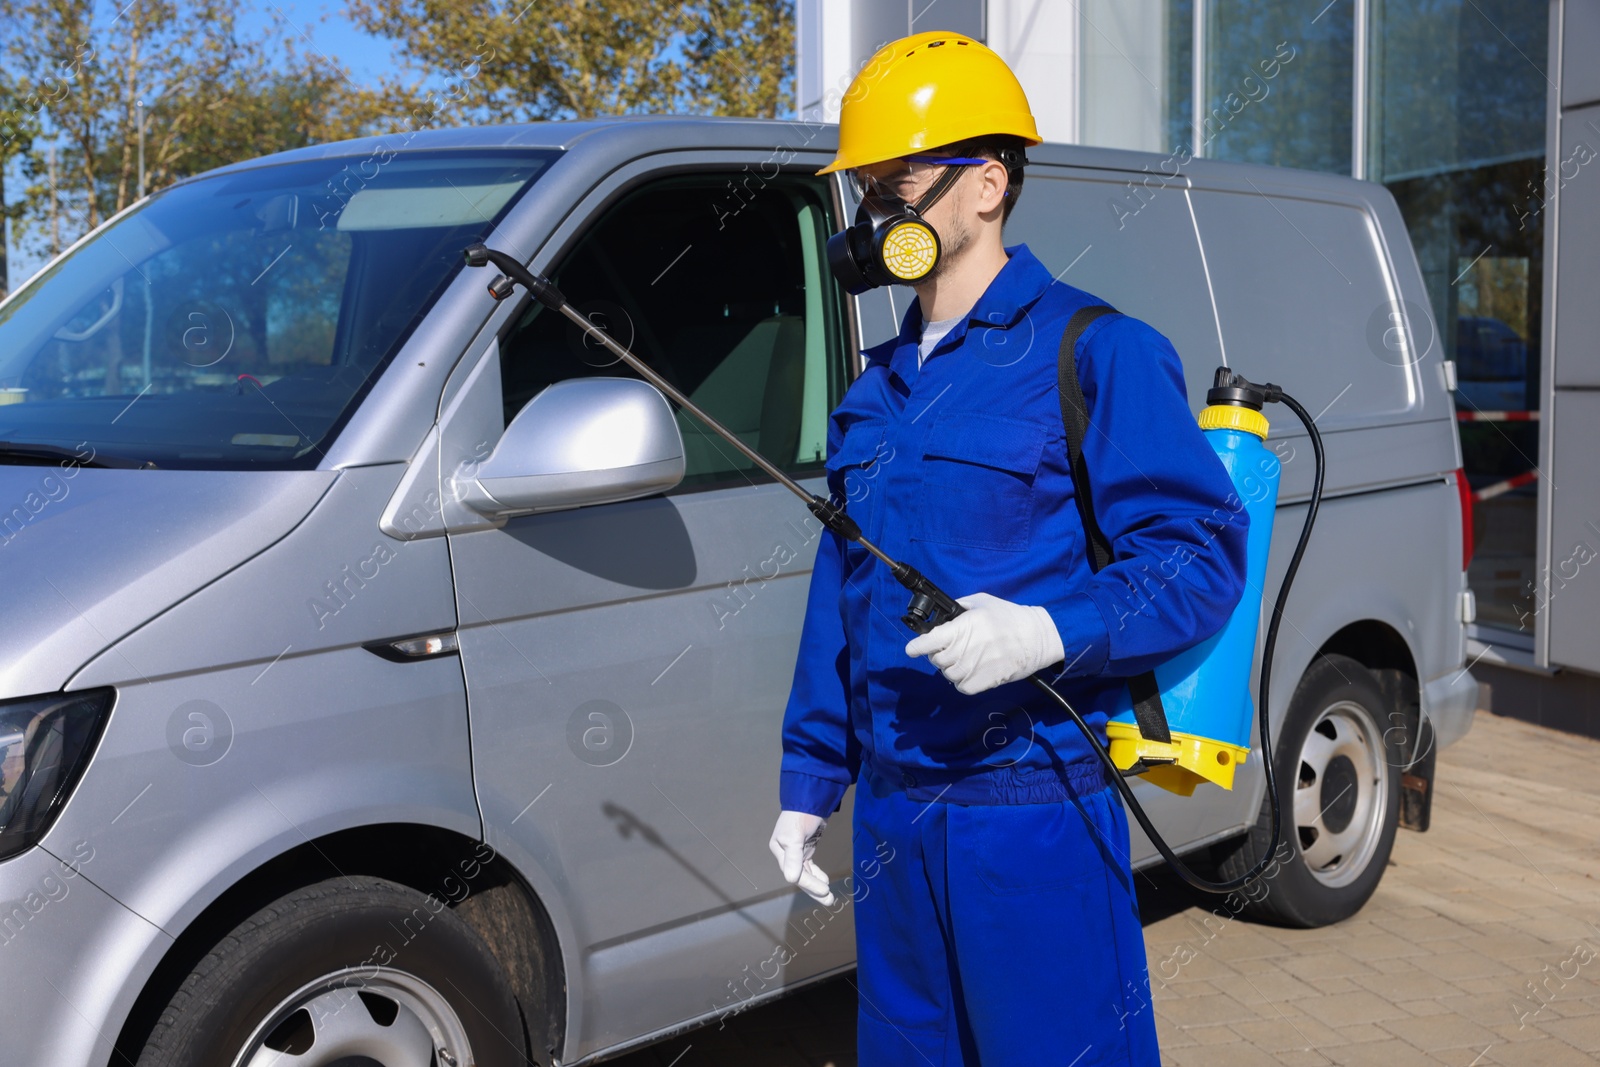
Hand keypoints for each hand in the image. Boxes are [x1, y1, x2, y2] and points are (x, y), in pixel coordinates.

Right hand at [768, 810, 834, 905]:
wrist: (810, 799)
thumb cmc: (800, 816)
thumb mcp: (795, 836)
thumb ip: (793, 858)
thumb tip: (791, 879)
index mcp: (780, 850)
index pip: (794, 872)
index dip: (809, 884)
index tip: (825, 890)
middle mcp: (786, 853)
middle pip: (800, 876)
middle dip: (814, 889)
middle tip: (829, 900)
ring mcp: (797, 851)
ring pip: (806, 873)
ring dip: (816, 884)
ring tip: (829, 896)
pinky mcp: (806, 848)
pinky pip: (809, 866)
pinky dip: (816, 874)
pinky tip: (825, 880)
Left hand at [904, 591, 1063, 694]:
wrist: (1035, 638)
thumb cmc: (1009, 617)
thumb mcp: (981, 602)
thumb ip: (957, 607)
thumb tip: (941, 614)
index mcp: (961, 628)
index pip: (927, 642)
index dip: (916, 647)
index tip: (912, 649)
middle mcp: (964, 649)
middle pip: (936, 659)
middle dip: (940, 652)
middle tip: (954, 646)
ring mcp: (972, 668)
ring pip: (947, 674)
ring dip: (951, 666)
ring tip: (967, 656)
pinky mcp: (982, 683)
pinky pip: (960, 686)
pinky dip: (963, 680)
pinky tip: (973, 668)